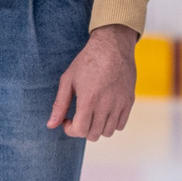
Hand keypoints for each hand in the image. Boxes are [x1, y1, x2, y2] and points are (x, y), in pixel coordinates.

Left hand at [48, 24, 138, 141]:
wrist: (112, 46)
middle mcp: (106, 104)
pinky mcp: (129, 101)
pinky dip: (111, 124)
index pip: (80, 130)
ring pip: (108, 132)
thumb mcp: (68, 80)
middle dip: (82, 129)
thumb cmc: (87, 61)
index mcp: (89, 100)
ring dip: (97, 128)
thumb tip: (51, 125)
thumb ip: (60, 105)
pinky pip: (121, 125)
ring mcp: (120, 104)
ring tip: (92, 114)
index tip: (67, 120)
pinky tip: (104, 112)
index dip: (70, 130)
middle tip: (79, 117)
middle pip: (93, 134)